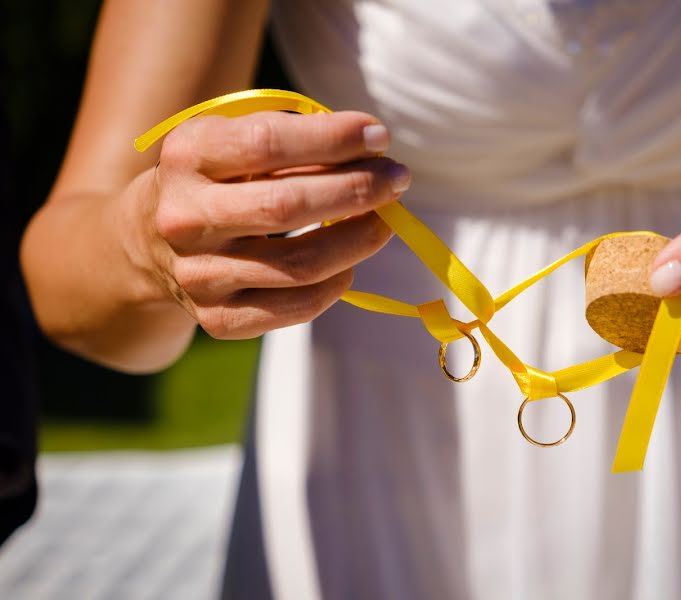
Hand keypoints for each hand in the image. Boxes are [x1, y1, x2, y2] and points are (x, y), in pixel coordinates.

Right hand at [128, 110, 409, 338]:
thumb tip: (370, 150)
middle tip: (397, 179)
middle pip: (287, 207)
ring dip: (358, 241)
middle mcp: (185, 218)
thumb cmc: (210, 180)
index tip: (379, 137)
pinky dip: (335, 284)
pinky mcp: (218, 318)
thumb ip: (290, 140)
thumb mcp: (230, 143)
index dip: (332, 139)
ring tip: (384, 222)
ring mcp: (198, 275)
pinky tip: (348, 263)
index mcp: (187, 157)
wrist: (144, 243)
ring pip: (300, 264)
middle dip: (357, 190)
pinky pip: (295, 307)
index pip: (267, 143)